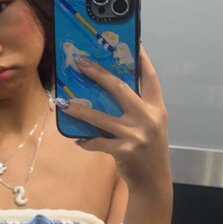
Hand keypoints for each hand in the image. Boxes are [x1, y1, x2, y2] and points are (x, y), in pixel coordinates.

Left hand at [59, 46, 171, 191]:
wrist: (154, 182)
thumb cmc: (148, 150)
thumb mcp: (150, 125)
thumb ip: (137, 108)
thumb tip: (108, 88)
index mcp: (157, 108)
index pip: (150, 77)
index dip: (141, 59)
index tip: (132, 41)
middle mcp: (149, 117)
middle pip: (120, 88)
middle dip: (98, 73)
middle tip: (80, 62)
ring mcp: (136, 134)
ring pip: (102, 117)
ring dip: (80, 110)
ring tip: (65, 103)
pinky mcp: (124, 150)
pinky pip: (98, 142)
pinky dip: (86, 141)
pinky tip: (77, 139)